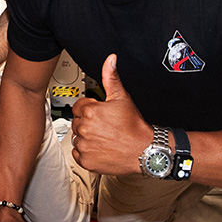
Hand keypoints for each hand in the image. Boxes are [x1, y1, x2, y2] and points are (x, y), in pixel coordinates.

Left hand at [70, 55, 151, 174]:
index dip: (90, 109)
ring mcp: (84, 146)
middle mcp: (84, 129)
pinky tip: (100, 148)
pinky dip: (86, 152)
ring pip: (77, 138)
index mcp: (90, 112)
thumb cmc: (134, 126)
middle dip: (88, 123)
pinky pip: (78, 154)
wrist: (144, 150)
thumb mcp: (122, 98)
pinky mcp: (86, 161)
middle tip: (104, 127)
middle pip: (77, 122)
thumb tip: (110, 60)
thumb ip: (111, 78)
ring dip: (86, 137)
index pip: (79, 107)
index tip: (101, 114)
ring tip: (103, 137)